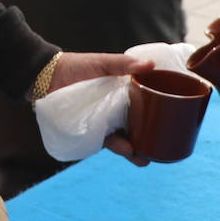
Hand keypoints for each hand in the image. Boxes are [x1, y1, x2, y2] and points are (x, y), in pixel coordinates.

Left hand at [50, 52, 153, 166]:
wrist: (48, 77)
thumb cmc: (77, 66)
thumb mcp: (103, 63)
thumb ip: (124, 64)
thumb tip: (151, 64)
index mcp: (124, 93)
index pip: (146, 104)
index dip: (158, 114)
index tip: (172, 121)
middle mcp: (116, 110)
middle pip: (138, 126)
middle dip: (149, 139)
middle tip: (161, 150)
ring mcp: (104, 122)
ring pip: (125, 138)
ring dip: (135, 149)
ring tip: (144, 157)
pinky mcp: (90, 132)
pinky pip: (107, 142)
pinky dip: (118, 147)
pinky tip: (127, 150)